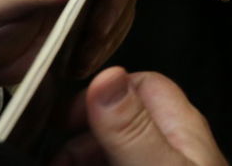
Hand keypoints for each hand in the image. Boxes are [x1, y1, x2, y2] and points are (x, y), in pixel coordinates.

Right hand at [53, 68, 225, 165]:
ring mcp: (164, 162)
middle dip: (79, 139)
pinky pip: (118, 164)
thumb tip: (107, 74)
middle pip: (119, 123)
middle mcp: (173, 144)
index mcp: (181, 126)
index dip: (98, 95)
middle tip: (51, 159)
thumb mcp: (157, 165)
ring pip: (113, 151)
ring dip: (80, 158)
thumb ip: (132, 126)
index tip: (60, 119)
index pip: (141, 84)